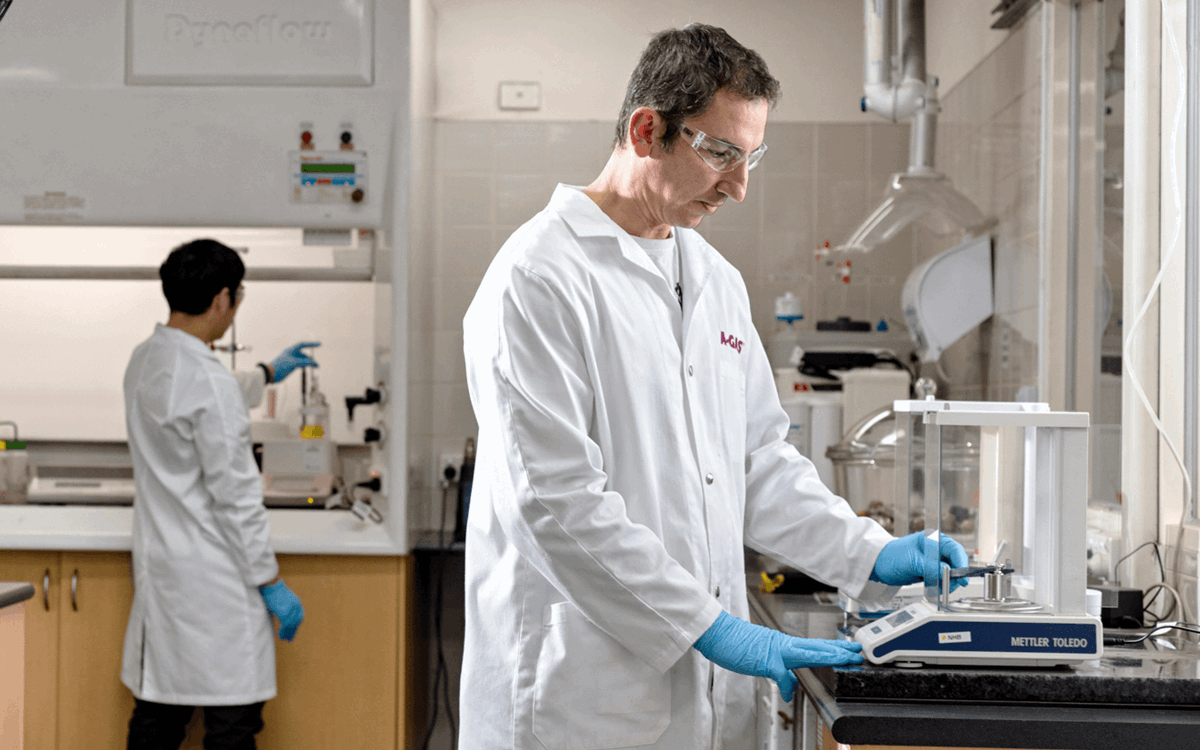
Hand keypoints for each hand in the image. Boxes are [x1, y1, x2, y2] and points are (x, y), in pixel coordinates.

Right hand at [259, 579, 303, 640]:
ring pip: (291, 624)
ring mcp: (291, 609)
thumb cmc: (274, 592)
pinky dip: (283, 630)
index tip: (293, 633)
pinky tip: (280, 635)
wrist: (270, 584)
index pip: (299, 618)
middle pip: (296, 622)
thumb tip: (284, 620)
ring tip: (283, 639)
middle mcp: (297, 606)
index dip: (296, 627)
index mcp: (297, 603)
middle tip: (288, 640)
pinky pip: (285, 624)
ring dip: (287, 633)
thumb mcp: (283, 601)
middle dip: (292, 631)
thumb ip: (286, 609)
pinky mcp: (284, 611)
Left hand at [269, 342, 319, 382]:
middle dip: (310, 358)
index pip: (303, 345)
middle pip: (304, 354)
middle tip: (316, 363)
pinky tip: (307, 368)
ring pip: (303, 360)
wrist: (271, 374)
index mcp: (290, 350)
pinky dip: (305, 366)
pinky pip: (300, 364)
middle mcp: (291, 354)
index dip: (311, 344)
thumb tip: (314, 363)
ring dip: (308, 363)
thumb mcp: (294, 363)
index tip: (319, 344)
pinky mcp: (291, 366)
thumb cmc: (280, 366)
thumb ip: (305, 362)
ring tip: (314, 367)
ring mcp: (291, 360)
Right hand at [693, 611, 862, 701]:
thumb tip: (789, 686)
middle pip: (818, 647)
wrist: (718, 632)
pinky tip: (790, 694)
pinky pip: (780, 675)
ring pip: (808, 653)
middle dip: (840, 650)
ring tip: (846, 658)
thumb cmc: (736, 642)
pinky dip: (787, 685)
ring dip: (829, 655)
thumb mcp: (762, 657)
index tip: (850, 648)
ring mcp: (776, 651)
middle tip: (858, 651)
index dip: (834, 647)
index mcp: (784, 644)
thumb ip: (779, 671)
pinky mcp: (765, 660)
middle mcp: (784, 644)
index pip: (815, 645)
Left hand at [869, 531, 969, 590]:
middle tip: (950, 586)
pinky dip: (941, 584)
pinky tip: (937, 589)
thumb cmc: (890, 556)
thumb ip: (931, 567)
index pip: (954, 549)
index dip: (961, 563)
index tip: (961, 576)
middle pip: (954, 561)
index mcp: (932, 539)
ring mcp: (931, 559)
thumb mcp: (912, 562)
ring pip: (949, 571)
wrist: (876, 565)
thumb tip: (947, 572)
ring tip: (942, 589)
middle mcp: (934, 548)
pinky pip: (940, 577)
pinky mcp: (927, 569)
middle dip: (954, 575)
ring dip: (948, 581)